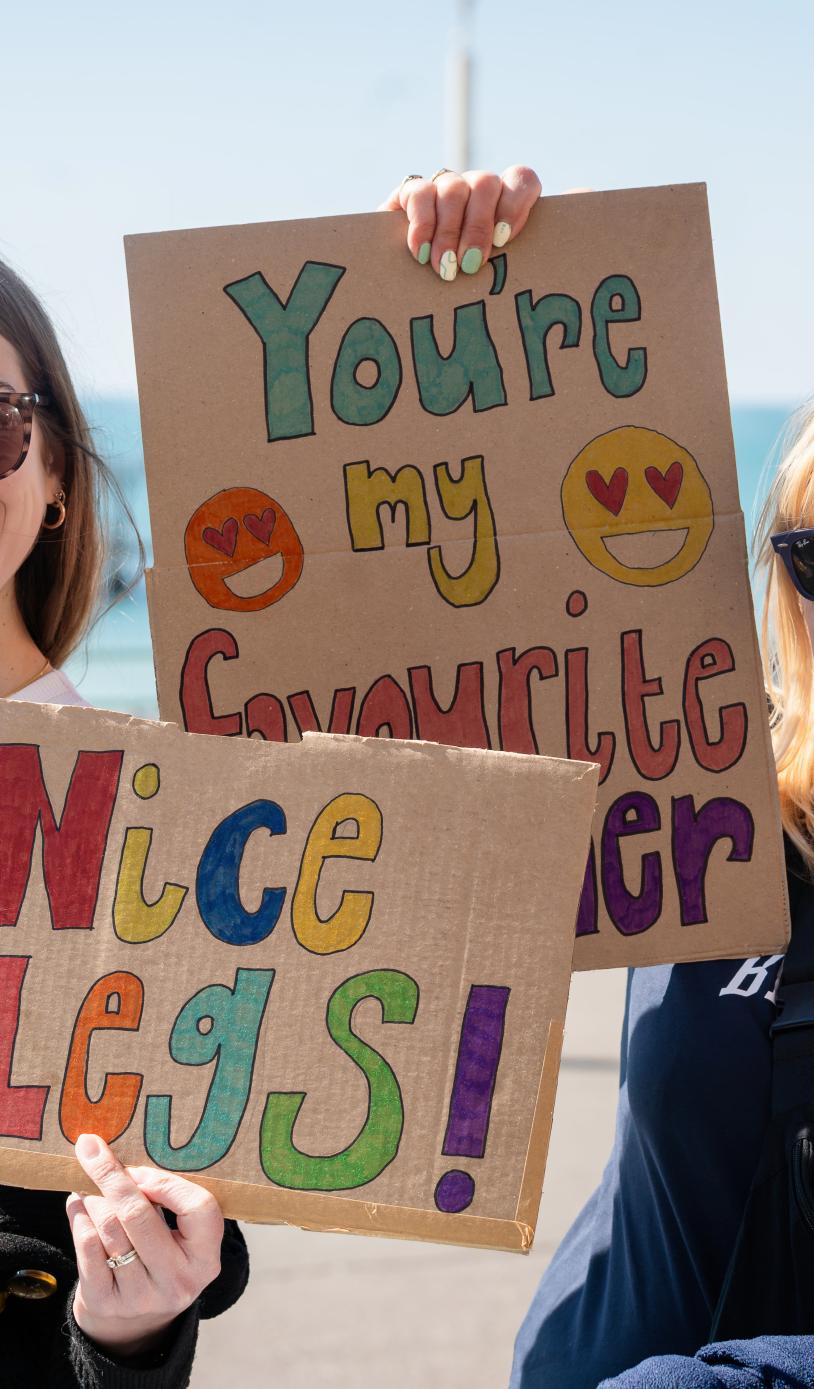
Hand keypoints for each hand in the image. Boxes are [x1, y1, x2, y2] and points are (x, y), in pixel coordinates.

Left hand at [67, 1133, 223, 1359]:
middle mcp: (178, 1281)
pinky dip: (78, 1217)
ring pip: (109, 1228)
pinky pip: (87, 1247)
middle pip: (140, 1215)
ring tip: (89, 1185)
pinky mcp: (107, 1303)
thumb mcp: (181, 1236)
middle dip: (112, 1176)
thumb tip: (121, 1156)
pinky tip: (77, 1204)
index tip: (141, 1171)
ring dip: (94, 1197)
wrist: (136, 1323)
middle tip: (92, 1150)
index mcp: (205, 1259)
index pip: (199, 1208)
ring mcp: (141, 1296)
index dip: (167, 1183)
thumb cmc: (162, 1257)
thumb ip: (168, 1200)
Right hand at [379, 165, 541, 280]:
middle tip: (470, 265)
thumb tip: (555, 267)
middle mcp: (476, 189)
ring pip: (454, 188)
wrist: (413, 291)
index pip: (522, 180)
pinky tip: (421, 252)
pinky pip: (419, 193)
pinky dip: (422, 224)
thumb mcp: (497, 277)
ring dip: (449, 232)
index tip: (503, 240)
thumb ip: (517, 265)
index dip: (515, 204)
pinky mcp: (411, 192)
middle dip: (478, 226)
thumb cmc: (465, 289)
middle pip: (485, 183)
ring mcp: (444, 187)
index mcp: (504, 202)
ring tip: (445, 267)